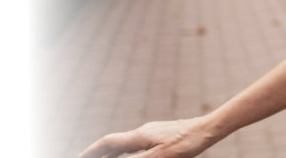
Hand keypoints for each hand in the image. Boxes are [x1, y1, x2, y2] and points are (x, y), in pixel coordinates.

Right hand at [77, 116, 220, 157]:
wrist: (207, 129)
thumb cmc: (186, 144)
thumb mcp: (160, 157)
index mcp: (139, 136)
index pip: (108, 143)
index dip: (91, 151)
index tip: (78, 157)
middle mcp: (142, 132)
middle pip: (114, 143)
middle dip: (99, 153)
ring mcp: (151, 132)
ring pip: (125, 144)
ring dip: (112, 153)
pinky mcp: (160, 134)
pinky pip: (137, 144)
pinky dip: (126, 152)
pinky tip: (129, 155)